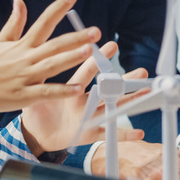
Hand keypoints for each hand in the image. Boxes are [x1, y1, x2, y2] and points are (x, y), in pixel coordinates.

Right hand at [0, 0, 100, 125]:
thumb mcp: (0, 42)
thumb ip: (15, 23)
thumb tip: (20, 1)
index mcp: (22, 45)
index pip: (43, 22)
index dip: (58, 8)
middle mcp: (25, 58)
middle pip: (54, 45)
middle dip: (75, 37)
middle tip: (96, 31)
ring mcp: (25, 77)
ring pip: (51, 66)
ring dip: (70, 58)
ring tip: (89, 51)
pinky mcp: (23, 96)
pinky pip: (45, 92)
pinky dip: (61, 91)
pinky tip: (78, 88)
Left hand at [20, 40, 146, 155]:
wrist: (34, 134)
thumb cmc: (35, 110)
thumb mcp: (36, 94)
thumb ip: (39, 80)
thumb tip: (34, 59)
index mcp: (72, 89)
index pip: (87, 72)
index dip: (98, 60)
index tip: (111, 46)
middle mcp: (85, 101)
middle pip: (108, 89)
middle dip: (125, 80)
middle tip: (142, 72)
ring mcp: (89, 117)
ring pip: (113, 107)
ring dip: (130, 101)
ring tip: (146, 94)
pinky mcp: (89, 133)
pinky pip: (108, 133)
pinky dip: (123, 134)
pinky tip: (139, 132)